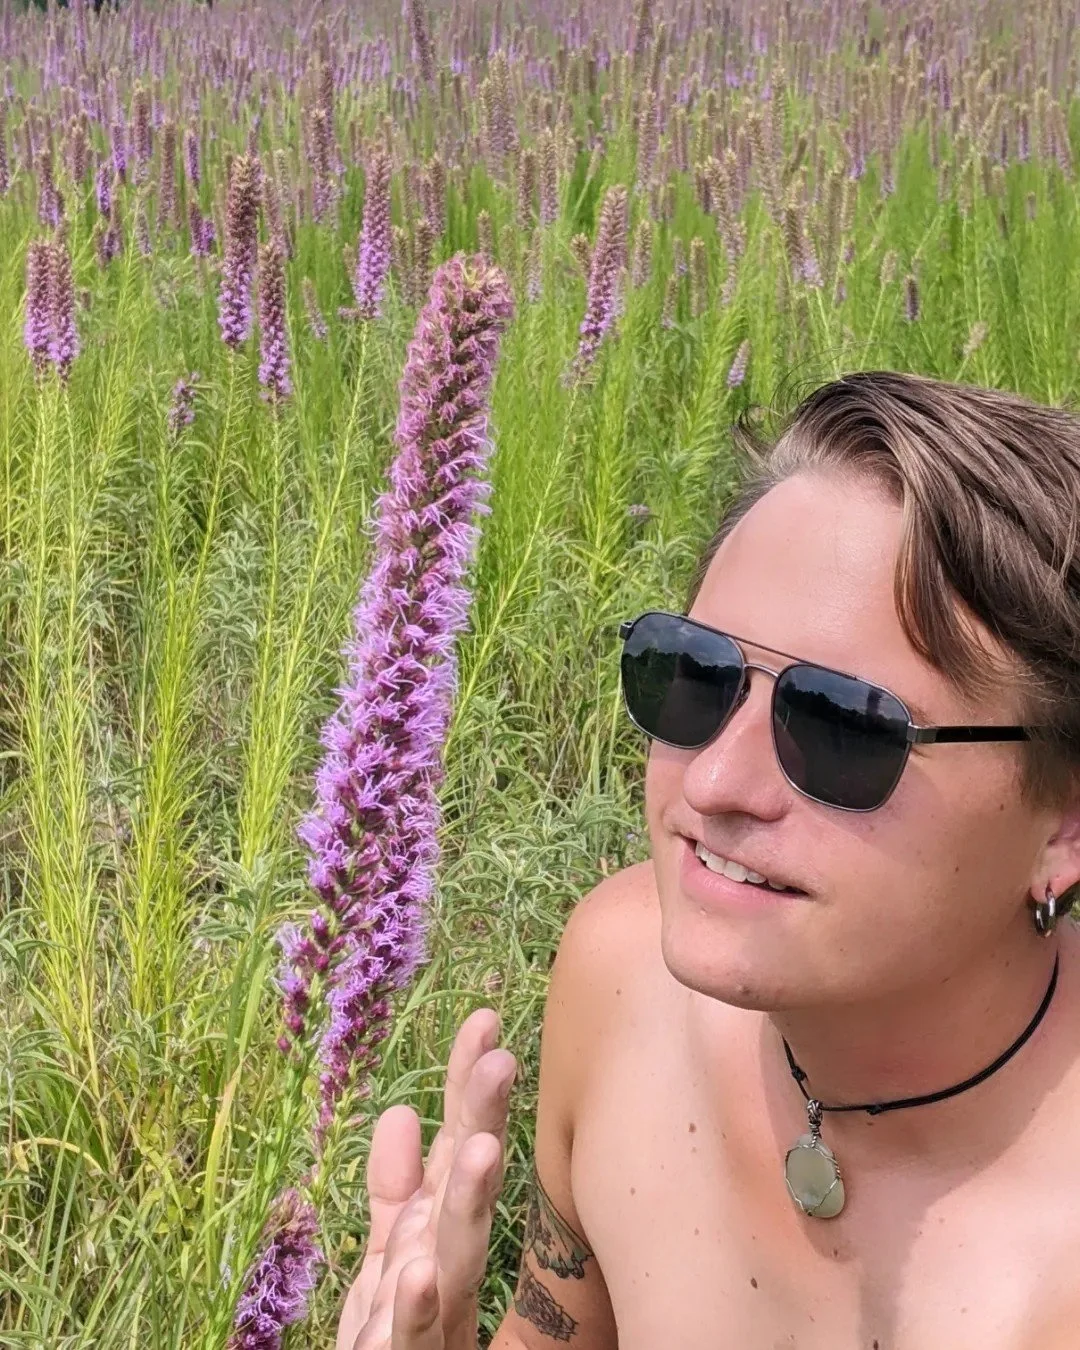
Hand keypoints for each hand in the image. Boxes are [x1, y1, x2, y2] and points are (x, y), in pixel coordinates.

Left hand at [336, 1007, 516, 1349]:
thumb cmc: (396, 1337)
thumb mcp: (385, 1254)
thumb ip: (394, 1192)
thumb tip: (401, 1111)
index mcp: (440, 1231)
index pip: (458, 1147)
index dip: (467, 1087)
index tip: (484, 1021)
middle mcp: (451, 1268)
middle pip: (469, 1188)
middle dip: (485, 1124)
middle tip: (503, 1061)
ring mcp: (441, 1319)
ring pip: (459, 1259)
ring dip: (469, 1203)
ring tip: (481, 1150)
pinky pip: (415, 1340)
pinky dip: (419, 1309)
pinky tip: (419, 1273)